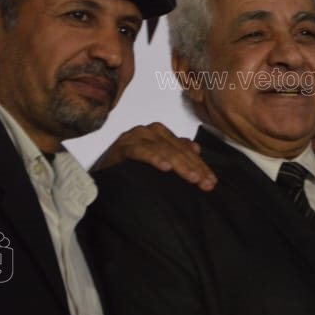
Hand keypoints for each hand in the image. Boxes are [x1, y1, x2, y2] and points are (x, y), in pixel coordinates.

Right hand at [92, 123, 216, 190]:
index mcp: (158, 133)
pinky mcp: (121, 148)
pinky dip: (153, 158)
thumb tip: (196, 148)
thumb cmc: (130, 170)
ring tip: (192, 178)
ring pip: (163, 149)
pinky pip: (139, 151)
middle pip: (176, 148)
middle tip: (206, 183)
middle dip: (194, 167)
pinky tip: (165, 168)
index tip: (212, 181)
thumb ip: (175, 152)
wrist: (101, 178)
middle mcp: (147, 131)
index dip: (200, 165)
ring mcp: (133, 138)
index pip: (184, 149)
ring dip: (179, 164)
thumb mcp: (157, 162)